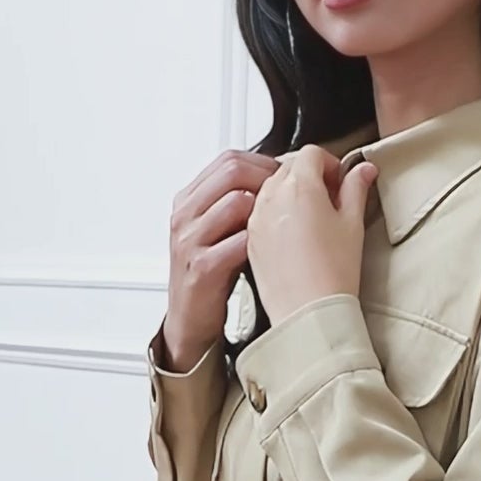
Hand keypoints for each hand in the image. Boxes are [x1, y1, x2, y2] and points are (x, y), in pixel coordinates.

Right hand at [162, 150, 281, 369]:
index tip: (290, 176)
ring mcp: (191, 241)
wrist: (191, 321)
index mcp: (188, 200)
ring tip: (286, 223)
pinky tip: (277, 250)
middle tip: (294, 194)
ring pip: (236, 202)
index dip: (265, 163)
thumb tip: (276, 180)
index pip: (229, 160)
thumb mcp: (215, 230)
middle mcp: (185, 215)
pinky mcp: (202, 269)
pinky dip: (263, 242)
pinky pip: (239, 242)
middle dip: (271, 178)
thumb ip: (235, 203)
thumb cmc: (210, 275)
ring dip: (269, 209)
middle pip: (232, 171)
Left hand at [246, 144, 377, 328]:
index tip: (340, 181)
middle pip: (289, 167)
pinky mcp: (251, 238)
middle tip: (330, 198)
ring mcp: (258, 217)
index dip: (330, 163)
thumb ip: (356, 190)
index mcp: (300, 186)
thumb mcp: (353, 225)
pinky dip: (277, 214)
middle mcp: (273, 196)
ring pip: (272, 188)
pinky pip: (261, 212)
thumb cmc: (331, 274)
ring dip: (291, 193)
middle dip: (310, 175)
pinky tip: (296, 237)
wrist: (308, 311)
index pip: (312, 154)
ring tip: (313, 219)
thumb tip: (362, 171)